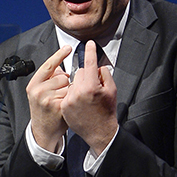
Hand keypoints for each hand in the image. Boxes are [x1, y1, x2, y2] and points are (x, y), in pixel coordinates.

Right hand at [26, 45, 71, 152]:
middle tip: (59, 93)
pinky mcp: (58, 107)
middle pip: (62, 77)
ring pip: (68, 86)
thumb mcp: (38, 92)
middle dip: (65, 83)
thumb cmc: (43, 109)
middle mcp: (38, 91)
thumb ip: (48, 78)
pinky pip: (71, 95)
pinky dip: (72, 99)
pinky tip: (66, 105)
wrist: (43, 130)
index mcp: (33, 85)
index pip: (48, 66)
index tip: (68, 47)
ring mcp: (48, 100)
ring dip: (69, 91)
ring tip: (61, 100)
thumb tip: (60, 65)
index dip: (59, 55)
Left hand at [61, 40, 117, 155]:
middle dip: (87, 77)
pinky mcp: (64, 106)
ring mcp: (69, 99)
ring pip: (73, 82)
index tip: (89, 43)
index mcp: (91, 86)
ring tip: (86, 98)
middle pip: (80, 73)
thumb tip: (98, 66)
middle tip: (93, 88)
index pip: (90, 63)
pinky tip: (80, 104)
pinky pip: (67, 92)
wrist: (100, 132)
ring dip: (79, 86)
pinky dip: (73, 95)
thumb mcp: (112, 91)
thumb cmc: (107, 112)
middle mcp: (78, 92)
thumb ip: (105, 75)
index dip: (90, 51)